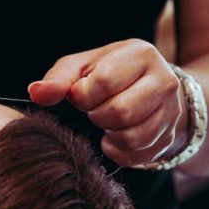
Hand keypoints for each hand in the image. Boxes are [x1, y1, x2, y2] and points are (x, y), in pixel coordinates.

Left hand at [28, 39, 186, 166]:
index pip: (104, 82)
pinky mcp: (169, 136)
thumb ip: (57, 80)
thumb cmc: (106, 76)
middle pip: (120, 111)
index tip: (81, 95)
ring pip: (132, 136)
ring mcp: (172, 110)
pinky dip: (118, 150)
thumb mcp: (80, 68)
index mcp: (140, 54)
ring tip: (106, 121)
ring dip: (108, 134)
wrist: (146, 91)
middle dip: (97, 115)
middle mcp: (164, 80)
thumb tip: (35, 93)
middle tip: (94, 110)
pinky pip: (137, 154)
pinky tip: (114, 136)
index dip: (83, 95)